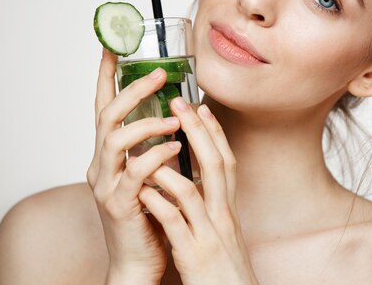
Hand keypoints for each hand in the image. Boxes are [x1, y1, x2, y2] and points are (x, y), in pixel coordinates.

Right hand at [87, 48, 180, 283]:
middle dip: (131, 90)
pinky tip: (175, 149)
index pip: (104, 107)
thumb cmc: (148, 214)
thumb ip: (154, 146)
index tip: (113, 47)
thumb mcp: (150, 173)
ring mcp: (106, 185)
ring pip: (115, 140)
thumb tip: (174, 115)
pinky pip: (134, 172)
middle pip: (107, 116)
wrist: (138, 260)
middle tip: (159, 74)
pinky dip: (155, 156)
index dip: (106, 77)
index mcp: (109, 155)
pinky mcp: (119, 204)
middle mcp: (101, 165)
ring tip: (175, 120)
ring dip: (146, 124)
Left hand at [138, 96, 259, 284]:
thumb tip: (198, 184)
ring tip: (150, 145)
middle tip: (180, 103)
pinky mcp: (194, 255)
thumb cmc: (223, 272)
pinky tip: (143, 188)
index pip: (226, 163)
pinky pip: (175, 224)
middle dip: (198, 132)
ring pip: (193, 192)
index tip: (201, 107)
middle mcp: (223, 217)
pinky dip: (160, 202)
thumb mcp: (222, 234)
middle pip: (217, 166)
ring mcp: (210, 235)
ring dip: (172, 165)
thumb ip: (211, 208)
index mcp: (228, 211)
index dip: (214, 133)